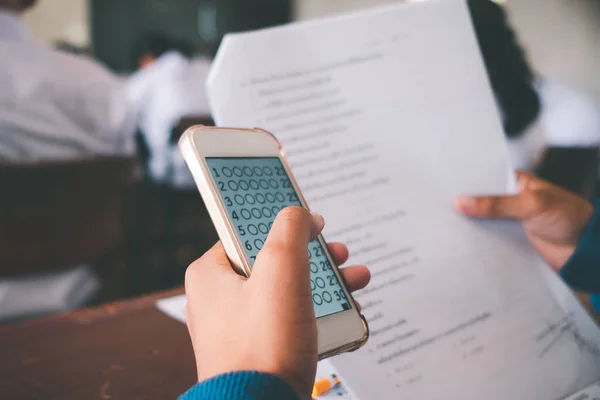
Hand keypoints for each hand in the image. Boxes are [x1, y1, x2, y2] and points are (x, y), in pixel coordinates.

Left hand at [185, 206, 369, 398]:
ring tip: (355, 280)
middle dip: (315, 256)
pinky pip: (291, 320)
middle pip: (273, 261)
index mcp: (211, 274)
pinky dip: (319, 312)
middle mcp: (220, 300)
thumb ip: (290, 229)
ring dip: (325, 282)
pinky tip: (347, 311)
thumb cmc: (263, 346)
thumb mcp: (280, 269)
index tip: (308, 221)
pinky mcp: (260, 350)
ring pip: (287, 291)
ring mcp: (239, 327)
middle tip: (337, 252)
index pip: (247, 232)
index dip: (282, 222)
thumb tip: (300, 214)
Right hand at [455, 171, 593, 270]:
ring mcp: (510, 221)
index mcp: (516, 183)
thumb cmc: (569, 217)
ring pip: (483, 221)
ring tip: (443, 226)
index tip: (442, 188)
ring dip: (469, 225)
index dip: (465, 184)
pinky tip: (462, 242)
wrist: (587, 250)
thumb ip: (496, 204)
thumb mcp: (531, 205)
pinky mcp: (511, 240)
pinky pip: (490, 238)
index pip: (484, 179)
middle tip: (437, 208)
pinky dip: (479, 241)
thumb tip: (462, 201)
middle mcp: (511, 200)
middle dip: (463, 206)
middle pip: (480, 201)